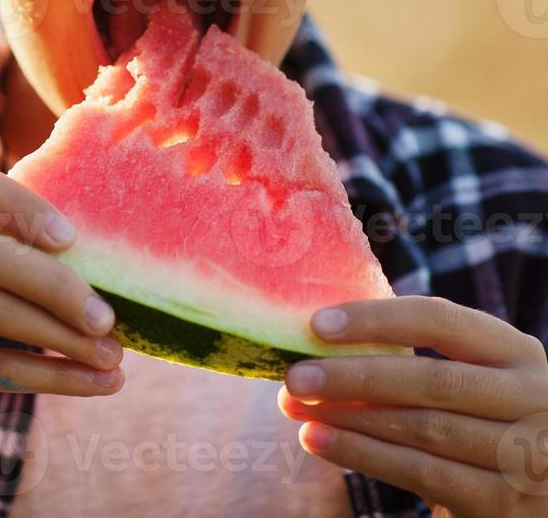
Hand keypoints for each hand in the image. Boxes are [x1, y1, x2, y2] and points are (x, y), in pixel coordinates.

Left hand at [277, 295, 547, 517]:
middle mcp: (534, 399)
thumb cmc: (473, 422)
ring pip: (423, 429)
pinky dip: (361, 454)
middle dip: (354, 376)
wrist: (522, 496)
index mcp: (517, 353)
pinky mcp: (504, 503)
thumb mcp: (463, 381)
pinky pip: (421, 472)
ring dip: (349, 417)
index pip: (442, 321)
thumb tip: (315, 340)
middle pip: (432, 380)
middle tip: (296, 376)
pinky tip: (318, 440)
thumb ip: (410, 358)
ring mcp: (526, 455)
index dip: (376, 320)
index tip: (316, 324)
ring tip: (296, 408)